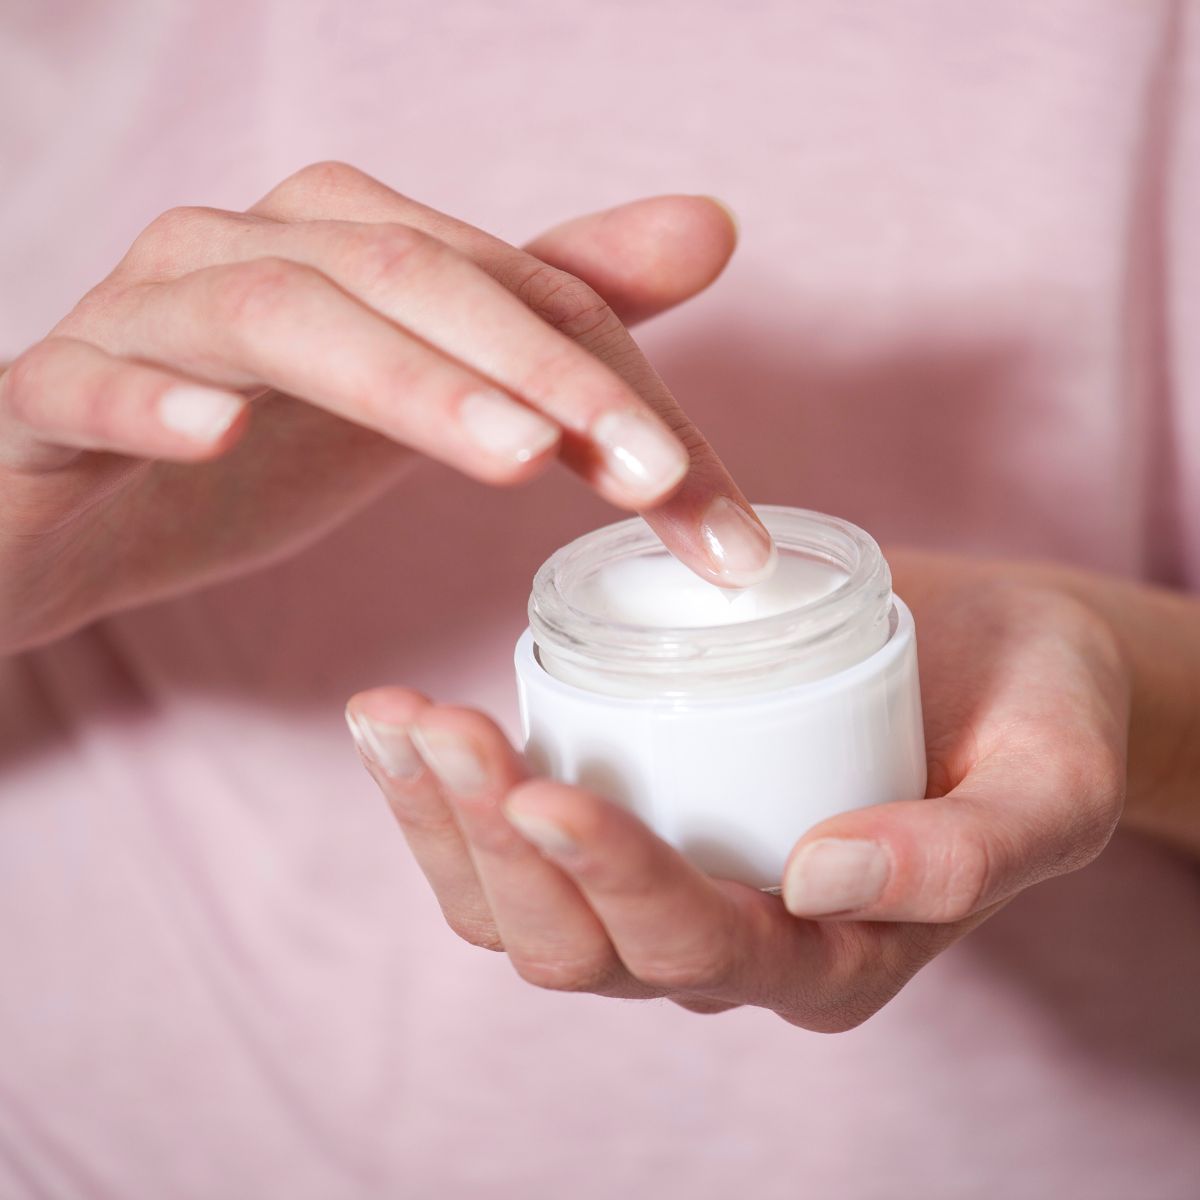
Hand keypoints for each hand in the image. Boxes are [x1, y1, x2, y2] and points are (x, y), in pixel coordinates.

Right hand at [0, 162, 769, 652]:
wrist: (65, 516)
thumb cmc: (254, 450)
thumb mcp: (425, 393)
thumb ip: (550, 320)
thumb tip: (710, 228)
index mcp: (353, 248)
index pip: (518, 294)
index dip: (624, 391)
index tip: (712, 514)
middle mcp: (253, 250)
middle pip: (416, 279)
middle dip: (545, 374)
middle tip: (652, 476)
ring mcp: (144, 316)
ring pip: (277, 312)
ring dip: (401, 378)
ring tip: (514, 452)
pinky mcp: (47, 396)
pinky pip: (86, 380)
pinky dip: (149, 397)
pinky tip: (217, 435)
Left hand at [346, 553, 1129, 1028]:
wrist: (997, 663)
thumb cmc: (1035, 720)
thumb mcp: (1048, 785)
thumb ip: (968, 852)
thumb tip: (823, 872)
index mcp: (825, 956)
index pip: (699, 948)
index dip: (618, 882)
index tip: (550, 788)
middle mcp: (726, 944)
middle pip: (576, 948)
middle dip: (497, 844)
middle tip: (441, 726)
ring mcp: (663, 884)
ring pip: (515, 909)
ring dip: (439, 821)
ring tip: (390, 717)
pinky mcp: (629, 815)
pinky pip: (507, 844)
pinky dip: (441, 792)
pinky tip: (396, 722)